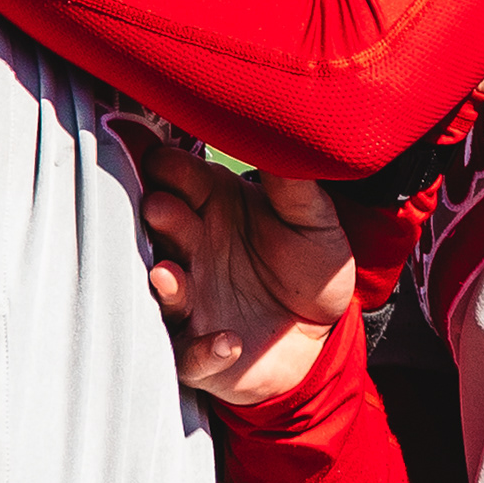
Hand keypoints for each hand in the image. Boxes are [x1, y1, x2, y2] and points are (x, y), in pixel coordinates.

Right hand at [134, 133, 354, 406]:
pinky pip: (190, 355)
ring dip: (166, 283)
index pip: (176, 176)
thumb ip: (293, 182)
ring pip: (163, 290)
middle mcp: (192, 248)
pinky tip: (228, 342)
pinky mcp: (200, 350)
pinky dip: (204, 351)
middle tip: (160, 208)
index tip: (164, 160)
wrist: (325, 329)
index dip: (168, 167)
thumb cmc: (309, 263)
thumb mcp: (312, 218)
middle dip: (158, 217)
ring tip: (168, 273)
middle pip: (161, 226)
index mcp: (210, 204)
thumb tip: (285, 127)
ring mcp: (191, 299)